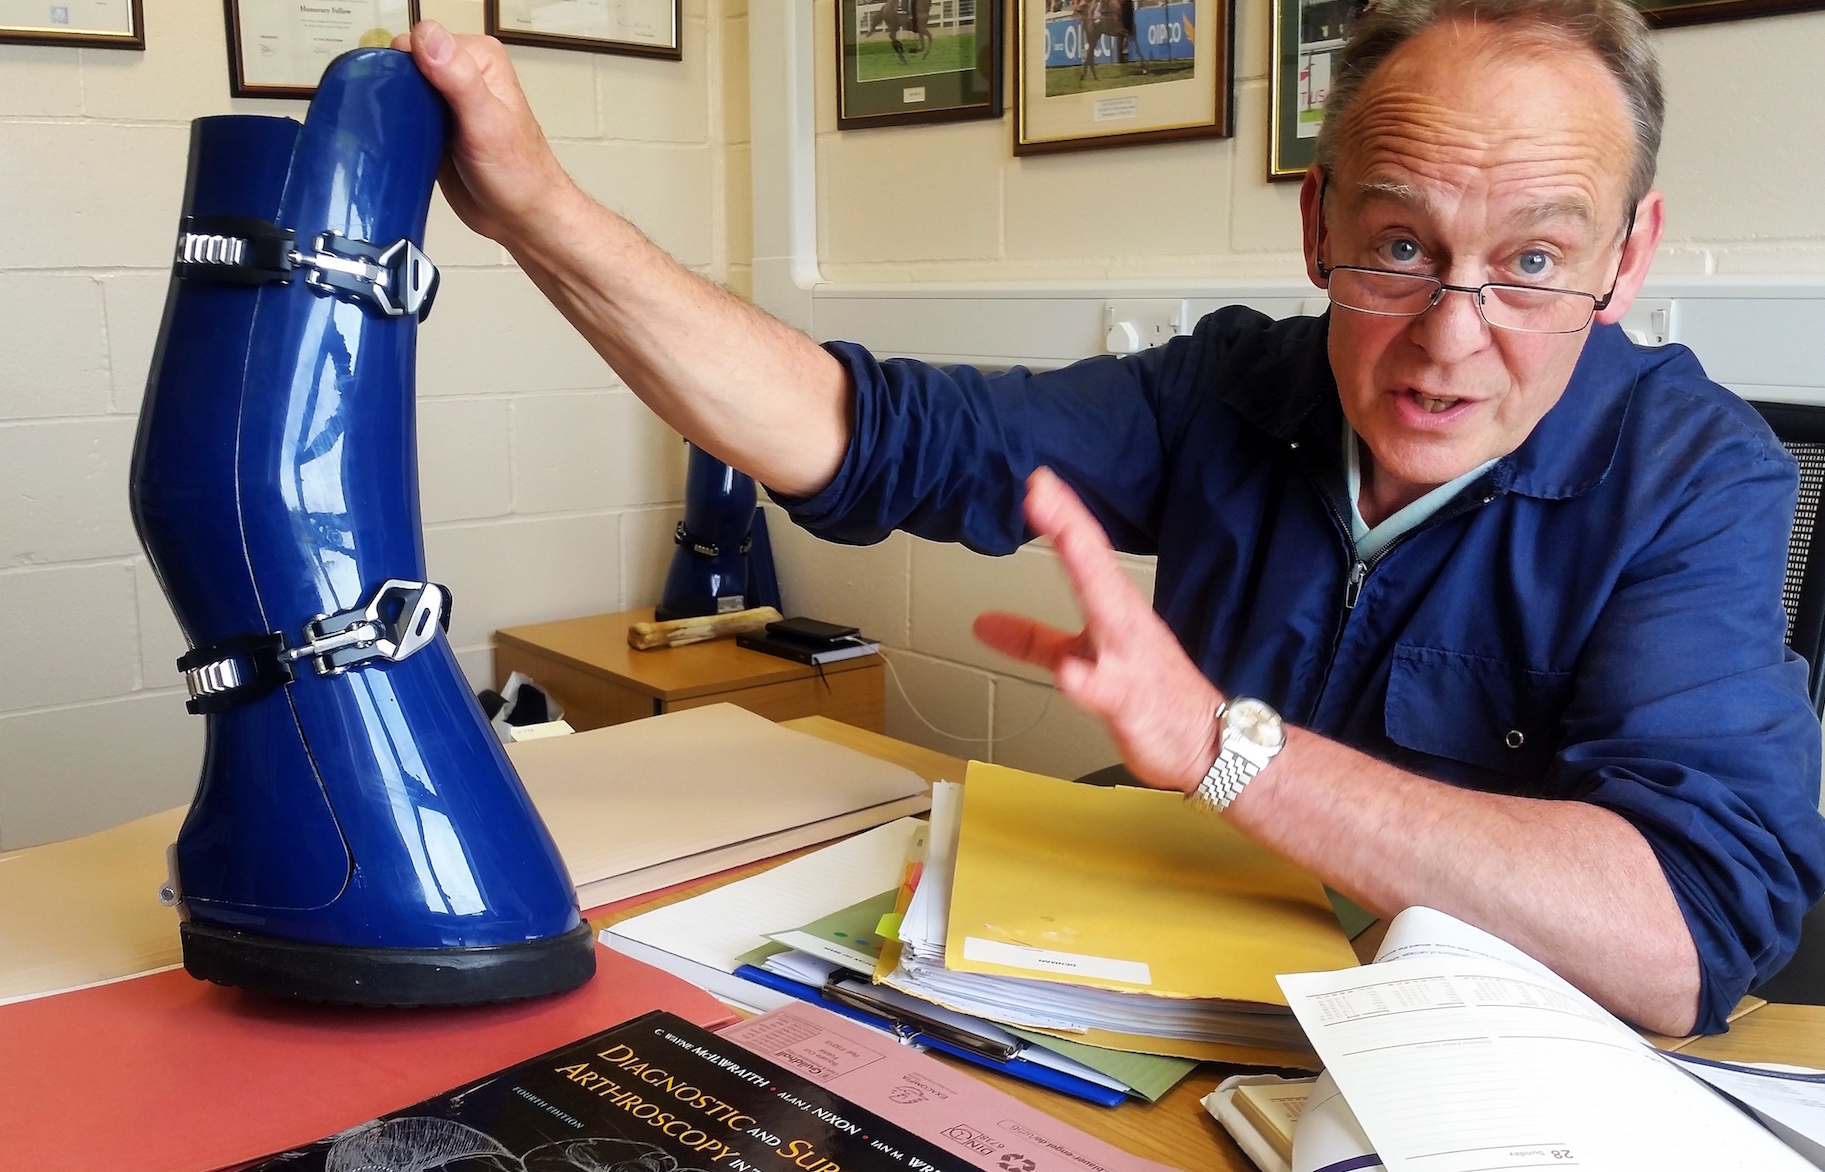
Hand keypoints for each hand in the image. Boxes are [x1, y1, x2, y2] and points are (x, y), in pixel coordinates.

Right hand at [394, 22, 579, 245]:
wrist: (521, 217)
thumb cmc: (518, 174)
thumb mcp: (487, 120)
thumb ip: (458, 77)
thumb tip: (428, 37)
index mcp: (479, 58)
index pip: (422, 39)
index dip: (407, 64)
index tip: (410, 96)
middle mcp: (461, 74)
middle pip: (406, 63)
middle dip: (396, 87)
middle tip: (408, 120)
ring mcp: (446, 102)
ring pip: (401, 90)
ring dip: (394, 109)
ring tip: (404, 133)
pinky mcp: (434, 128)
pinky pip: (403, 117)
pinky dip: (396, 128)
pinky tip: (399, 142)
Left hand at [973, 468, 1223, 792]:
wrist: (1208, 744)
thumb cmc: (1151, 696)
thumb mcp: (1082, 661)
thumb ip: (1034, 641)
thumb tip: (984, 623)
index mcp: (1115, 610)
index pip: (1086, 553)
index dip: (1063, 516)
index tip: (1038, 481)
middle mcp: (1124, 625)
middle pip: (1095, 569)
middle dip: (1070, 528)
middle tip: (1042, 491)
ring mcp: (1129, 661)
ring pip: (1106, 615)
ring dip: (1086, 579)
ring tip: (1063, 547)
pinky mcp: (1129, 702)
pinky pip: (1105, 690)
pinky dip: (1086, 680)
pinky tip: (1068, 673)